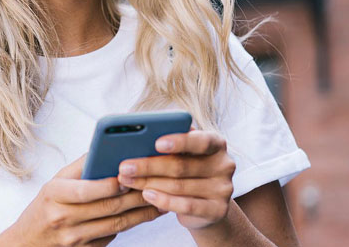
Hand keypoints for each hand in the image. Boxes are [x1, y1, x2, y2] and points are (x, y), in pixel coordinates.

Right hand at [0, 154, 165, 246]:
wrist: (29, 242)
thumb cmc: (46, 206)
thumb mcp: (55, 182)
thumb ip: (81, 166)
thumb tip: (107, 147)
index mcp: (55, 195)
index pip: (87, 190)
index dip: (111, 184)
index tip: (131, 175)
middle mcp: (64, 218)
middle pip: (108, 208)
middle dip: (137, 196)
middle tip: (158, 184)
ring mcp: (75, 239)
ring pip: (117, 224)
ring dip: (142, 213)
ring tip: (161, 200)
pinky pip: (115, 236)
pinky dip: (133, 224)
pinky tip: (146, 214)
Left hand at [117, 130, 235, 229]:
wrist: (206, 204)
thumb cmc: (186, 170)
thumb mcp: (182, 153)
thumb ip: (169, 142)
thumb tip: (137, 137)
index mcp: (216, 143)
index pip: (200, 140)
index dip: (179, 141)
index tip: (156, 143)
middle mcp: (224, 164)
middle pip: (181, 165)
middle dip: (149, 166)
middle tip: (124, 166)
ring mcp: (223, 189)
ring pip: (179, 186)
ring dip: (148, 183)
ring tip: (127, 180)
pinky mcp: (218, 210)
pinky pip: (186, 205)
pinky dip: (163, 200)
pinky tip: (146, 195)